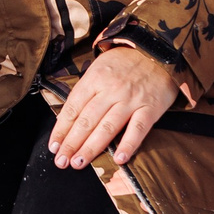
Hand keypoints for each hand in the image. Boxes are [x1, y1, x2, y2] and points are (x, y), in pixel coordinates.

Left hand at [49, 46, 178, 169]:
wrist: (160, 49)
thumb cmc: (126, 61)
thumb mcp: (100, 67)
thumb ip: (87, 90)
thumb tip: (69, 116)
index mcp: (95, 78)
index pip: (73, 108)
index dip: (61, 129)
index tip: (54, 146)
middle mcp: (111, 90)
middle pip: (86, 121)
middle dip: (71, 143)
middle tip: (61, 161)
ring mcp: (131, 100)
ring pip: (107, 128)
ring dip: (91, 148)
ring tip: (79, 163)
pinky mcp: (151, 108)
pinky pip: (138, 129)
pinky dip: (128, 145)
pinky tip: (119, 159)